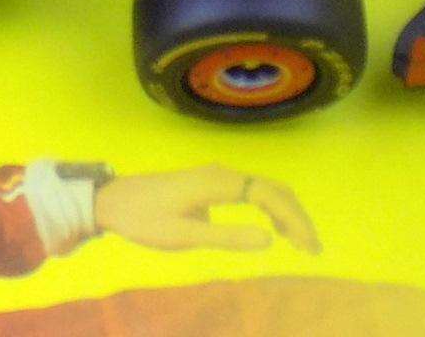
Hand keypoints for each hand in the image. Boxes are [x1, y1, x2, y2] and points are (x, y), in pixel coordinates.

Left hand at [93, 165, 320, 253]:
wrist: (111, 201)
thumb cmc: (143, 219)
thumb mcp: (183, 236)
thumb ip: (225, 237)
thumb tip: (270, 240)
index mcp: (217, 182)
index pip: (268, 195)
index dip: (293, 220)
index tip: (308, 248)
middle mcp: (221, 173)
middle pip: (272, 188)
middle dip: (296, 216)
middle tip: (313, 250)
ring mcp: (216, 177)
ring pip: (263, 189)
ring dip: (286, 213)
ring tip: (302, 245)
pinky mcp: (211, 185)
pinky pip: (251, 192)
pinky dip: (270, 209)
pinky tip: (275, 231)